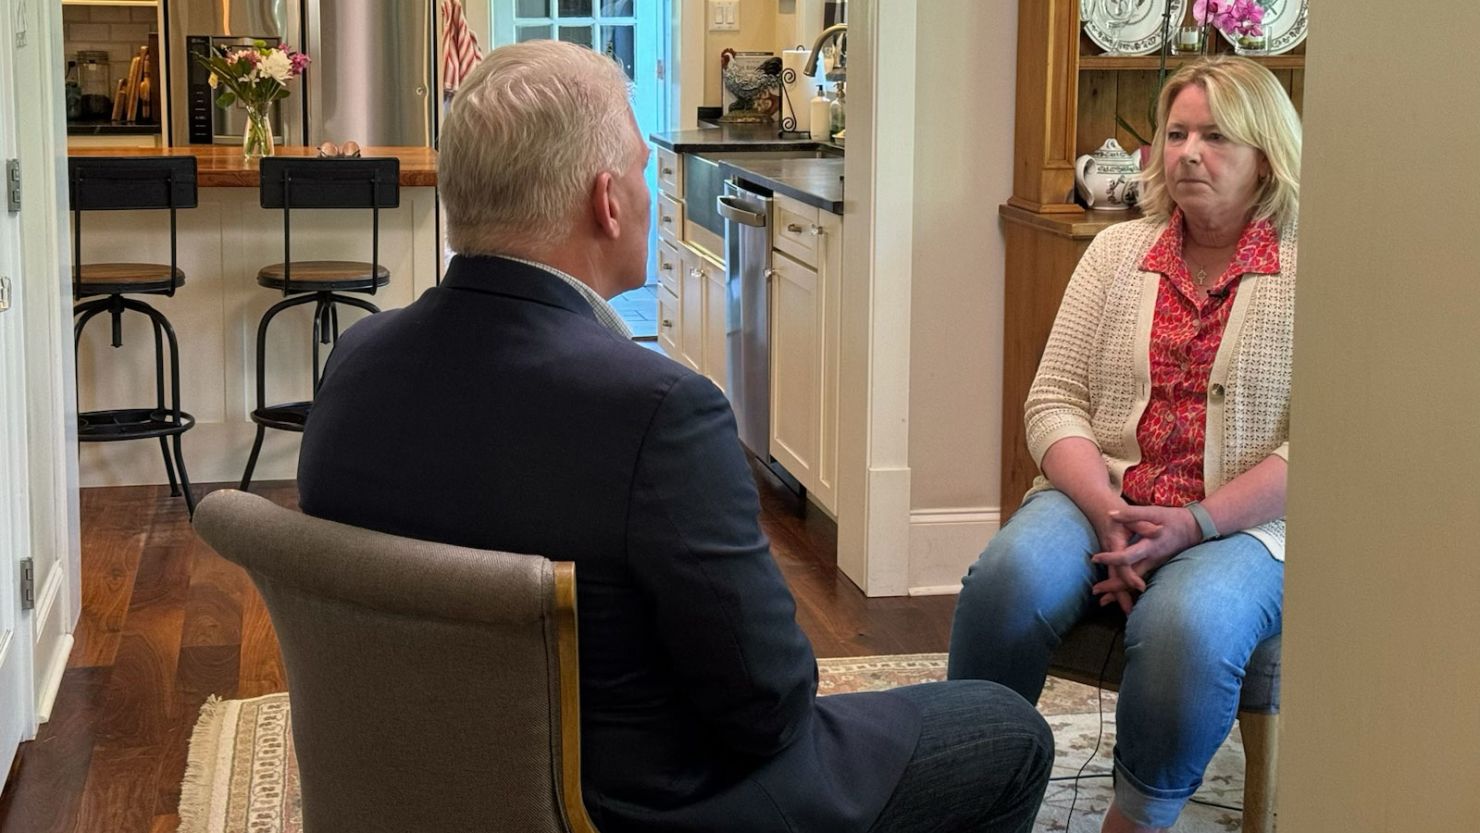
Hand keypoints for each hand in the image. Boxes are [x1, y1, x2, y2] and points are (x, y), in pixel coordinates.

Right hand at [1079, 496, 1138, 612]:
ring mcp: (1110, 555)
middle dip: (1121, 595)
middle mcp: (1110, 551)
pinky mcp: (1112, 555)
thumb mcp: (1131, 512)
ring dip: (1118, 594)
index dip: (1130, 576)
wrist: (1096, 504)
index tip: (1140, 588)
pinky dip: (1118, 585)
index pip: (1123, 562)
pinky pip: (1115, 574)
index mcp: (1115, 542)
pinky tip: (1122, 596)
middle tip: (1130, 614)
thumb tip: (1158, 531)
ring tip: (1127, 611)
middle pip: (1115, 576)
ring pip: (1114, 577)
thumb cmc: (1113, 507)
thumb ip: (1143, 523)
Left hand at [1089, 505, 1201, 605]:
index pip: (1128, 557)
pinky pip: (1140, 579)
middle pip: (1131, 578)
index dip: (1111, 559)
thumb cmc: (1173, 519)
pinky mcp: (1156, 565)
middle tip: (1095, 592)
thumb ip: (1131, 514)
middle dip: (1114, 587)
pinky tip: (1118, 593)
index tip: (1095, 558)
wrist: (1196, 528)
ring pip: (1135, 582)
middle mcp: (1152, 559)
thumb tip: (1110, 515)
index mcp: (1149, 546)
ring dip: (1120, 591)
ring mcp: (1155, 564)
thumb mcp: (1153, 512)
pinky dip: (1128, 586)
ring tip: (1103, 600)